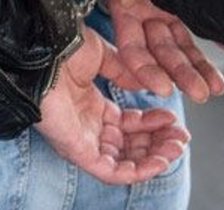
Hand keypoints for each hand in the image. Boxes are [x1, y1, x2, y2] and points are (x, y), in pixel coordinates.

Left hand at [36, 27, 189, 183]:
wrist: (42, 53)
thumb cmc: (61, 50)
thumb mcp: (101, 54)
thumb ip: (124, 70)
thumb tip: (146, 83)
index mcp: (92, 106)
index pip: (128, 125)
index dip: (153, 124)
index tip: (173, 118)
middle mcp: (88, 126)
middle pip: (130, 145)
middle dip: (159, 143)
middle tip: (181, 137)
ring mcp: (83, 140)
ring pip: (124, 162)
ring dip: (154, 158)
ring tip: (176, 147)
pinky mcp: (78, 152)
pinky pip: (111, 172)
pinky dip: (137, 171)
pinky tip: (158, 161)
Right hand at [107, 0, 223, 102]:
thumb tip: (129, 3)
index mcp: (126, 5)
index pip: (132, 45)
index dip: (143, 68)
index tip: (159, 86)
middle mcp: (146, 9)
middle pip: (162, 48)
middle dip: (180, 72)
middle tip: (200, 92)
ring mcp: (169, 1)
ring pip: (184, 39)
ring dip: (200, 62)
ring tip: (217, 84)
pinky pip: (205, 16)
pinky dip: (220, 31)